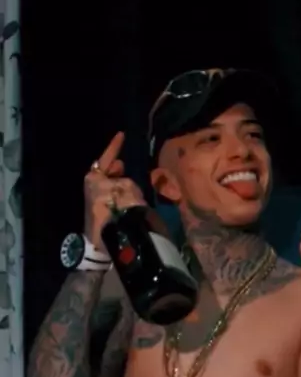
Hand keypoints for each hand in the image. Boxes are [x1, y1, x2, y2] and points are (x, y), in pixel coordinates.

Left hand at [84, 132, 146, 250]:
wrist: (108, 241)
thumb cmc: (115, 209)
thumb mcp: (127, 188)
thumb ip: (127, 181)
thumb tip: (126, 186)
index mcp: (93, 179)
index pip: (106, 158)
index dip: (115, 146)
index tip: (121, 135)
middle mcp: (92, 189)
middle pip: (107, 174)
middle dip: (116, 169)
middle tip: (124, 164)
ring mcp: (96, 203)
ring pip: (112, 187)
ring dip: (121, 184)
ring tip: (132, 183)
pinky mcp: (103, 216)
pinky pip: (115, 200)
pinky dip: (123, 196)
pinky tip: (133, 199)